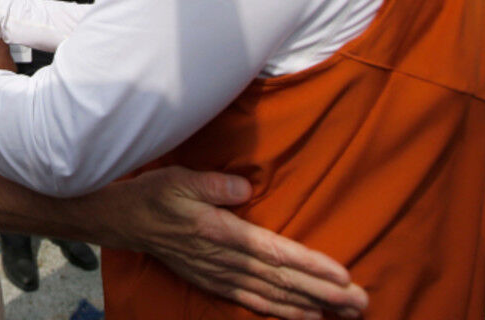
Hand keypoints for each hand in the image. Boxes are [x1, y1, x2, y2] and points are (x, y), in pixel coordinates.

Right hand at [92, 167, 366, 319]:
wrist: (123, 220)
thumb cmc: (154, 194)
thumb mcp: (179, 178)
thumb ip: (213, 185)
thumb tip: (244, 190)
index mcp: (219, 233)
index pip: (273, 252)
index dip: (309, 265)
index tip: (343, 276)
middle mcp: (223, 259)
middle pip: (281, 280)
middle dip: (324, 293)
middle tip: (361, 302)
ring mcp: (219, 274)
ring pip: (272, 295)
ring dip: (311, 305)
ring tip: (345, 313)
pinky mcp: (213, 281)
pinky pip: (253, 301)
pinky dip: (281, 312)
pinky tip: (305, 317)